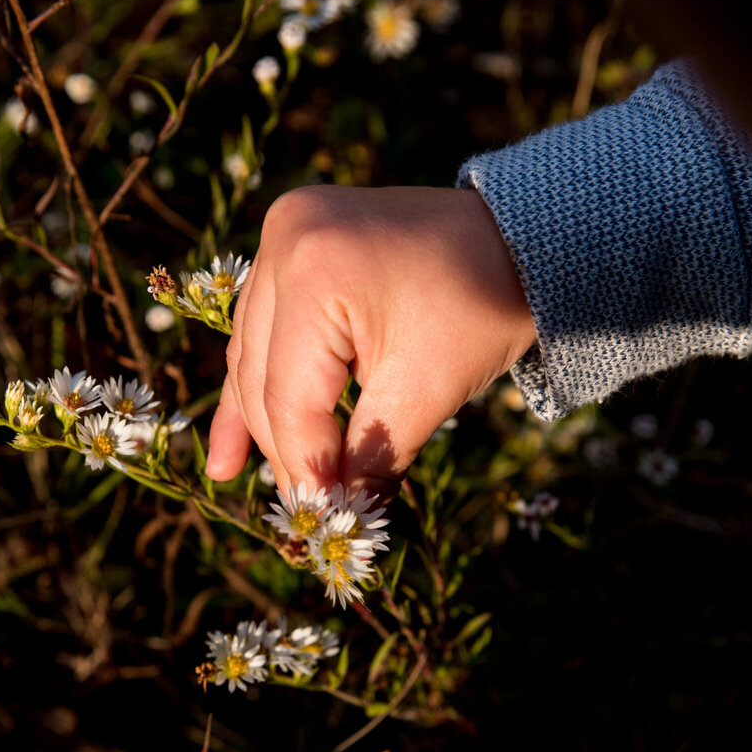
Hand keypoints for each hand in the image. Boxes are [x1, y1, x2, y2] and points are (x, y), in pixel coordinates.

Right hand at [205, 185, 535, 496]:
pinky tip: (228, 442)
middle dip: (285, 447)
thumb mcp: (428, 391)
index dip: (305, 466)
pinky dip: (258, 374)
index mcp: (315, 272)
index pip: (291, 397)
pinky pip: (263, 322)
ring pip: (253, 351)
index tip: (321, 519)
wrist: (523, 237)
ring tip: (238, 477)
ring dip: (259, 416)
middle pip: (263, 375)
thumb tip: (338, 516)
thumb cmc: (482, 307)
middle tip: (301, 512)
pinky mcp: (293, 238)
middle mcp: (285, 239)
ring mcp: (284, 231)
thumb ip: (371, 456)